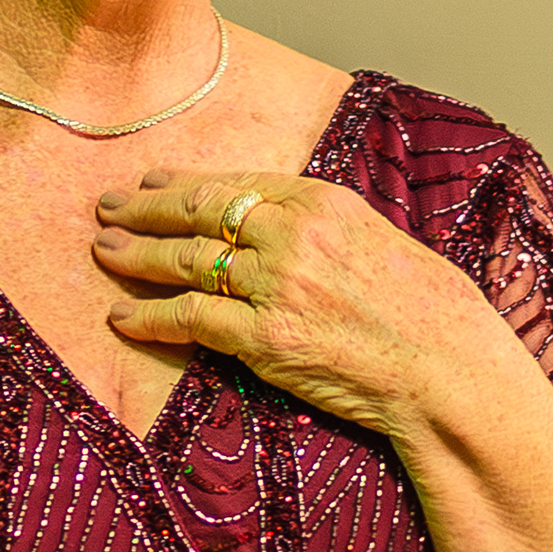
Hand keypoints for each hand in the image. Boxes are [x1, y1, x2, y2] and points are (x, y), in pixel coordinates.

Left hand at [92, 166, 525, 439]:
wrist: (448, 369)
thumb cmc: (428, 310)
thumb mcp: (377, 238)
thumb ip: (322, 227)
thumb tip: (274, 225)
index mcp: (323, 200)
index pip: (233, 182)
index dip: (183, 182)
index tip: (151, 181)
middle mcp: (293, 234)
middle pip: (198, 212)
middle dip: (144, 209)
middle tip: (106, 207)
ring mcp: (276, 285)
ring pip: (185, 262)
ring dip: (135, 257)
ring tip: (103, 252)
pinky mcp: (265, 339)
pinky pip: (191, 319)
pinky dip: (150, 318)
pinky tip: (123, 317)